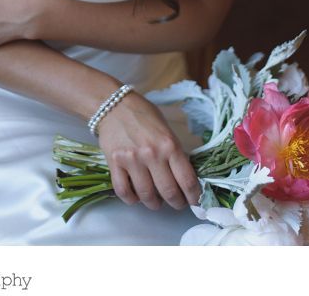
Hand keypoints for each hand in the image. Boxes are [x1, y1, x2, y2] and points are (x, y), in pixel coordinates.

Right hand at [96, 91, 199, 210]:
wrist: (114, 105)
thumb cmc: (144, 116)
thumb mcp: (167, 132)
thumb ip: (175, 154)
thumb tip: (184, 180)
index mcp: (170, 145)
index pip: (187, 181)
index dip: (194, 197)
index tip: (194, 202)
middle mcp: (152, 154)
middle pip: (168, 192)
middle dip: (176, 203)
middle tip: (176, 203)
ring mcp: (131, 160)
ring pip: (147, 195)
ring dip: (154, 204)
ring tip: (156, 201)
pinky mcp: (114, 163)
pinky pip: (123, 191)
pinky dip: (131, 199)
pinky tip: (136, 196)